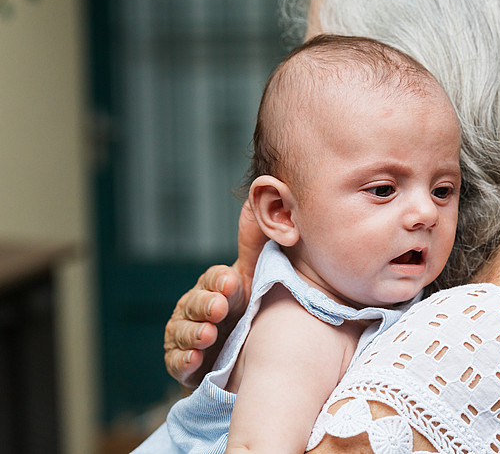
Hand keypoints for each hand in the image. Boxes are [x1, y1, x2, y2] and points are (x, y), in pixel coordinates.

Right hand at [164, 201, 265, 386]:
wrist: (248, 353)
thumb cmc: (250, 308)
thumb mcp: (256, 275)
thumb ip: (255, 243)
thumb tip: (257, 199)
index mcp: (215, 287)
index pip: (213, 279)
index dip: (220, 281)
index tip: (232, 282)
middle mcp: (196, 309)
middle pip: (195, 304)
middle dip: (205, 305)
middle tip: (220, 308)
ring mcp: (187, 336)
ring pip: (182, 332)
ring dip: (194, 333)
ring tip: (209, 336)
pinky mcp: (185, 365)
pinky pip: (177, 362)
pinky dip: (183, 361)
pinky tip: (193, 360)